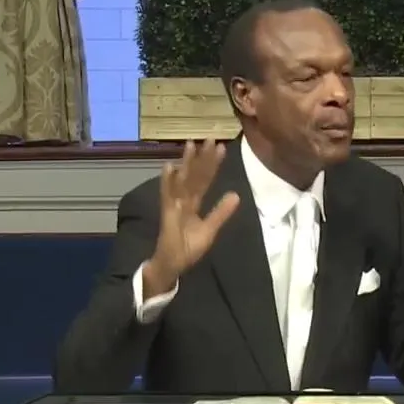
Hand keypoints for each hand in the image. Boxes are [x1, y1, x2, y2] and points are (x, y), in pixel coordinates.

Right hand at [146, 139, 240, 292]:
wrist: (171, 265)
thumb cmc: (188, 248)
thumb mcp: (209, 230)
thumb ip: (220, 212)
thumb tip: (236, 195)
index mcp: (195, 202)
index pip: (206, 180)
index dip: (213, 165)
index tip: (221, 147)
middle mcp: (184, 199)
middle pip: (195, 175)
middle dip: (202, 157)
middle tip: (210, 138)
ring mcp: (175, 205)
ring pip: (182, 180)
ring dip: (186, 163)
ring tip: (191, 144)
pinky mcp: (167, 213)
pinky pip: (168, 195)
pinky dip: (168, 181)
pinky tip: (170, 167)